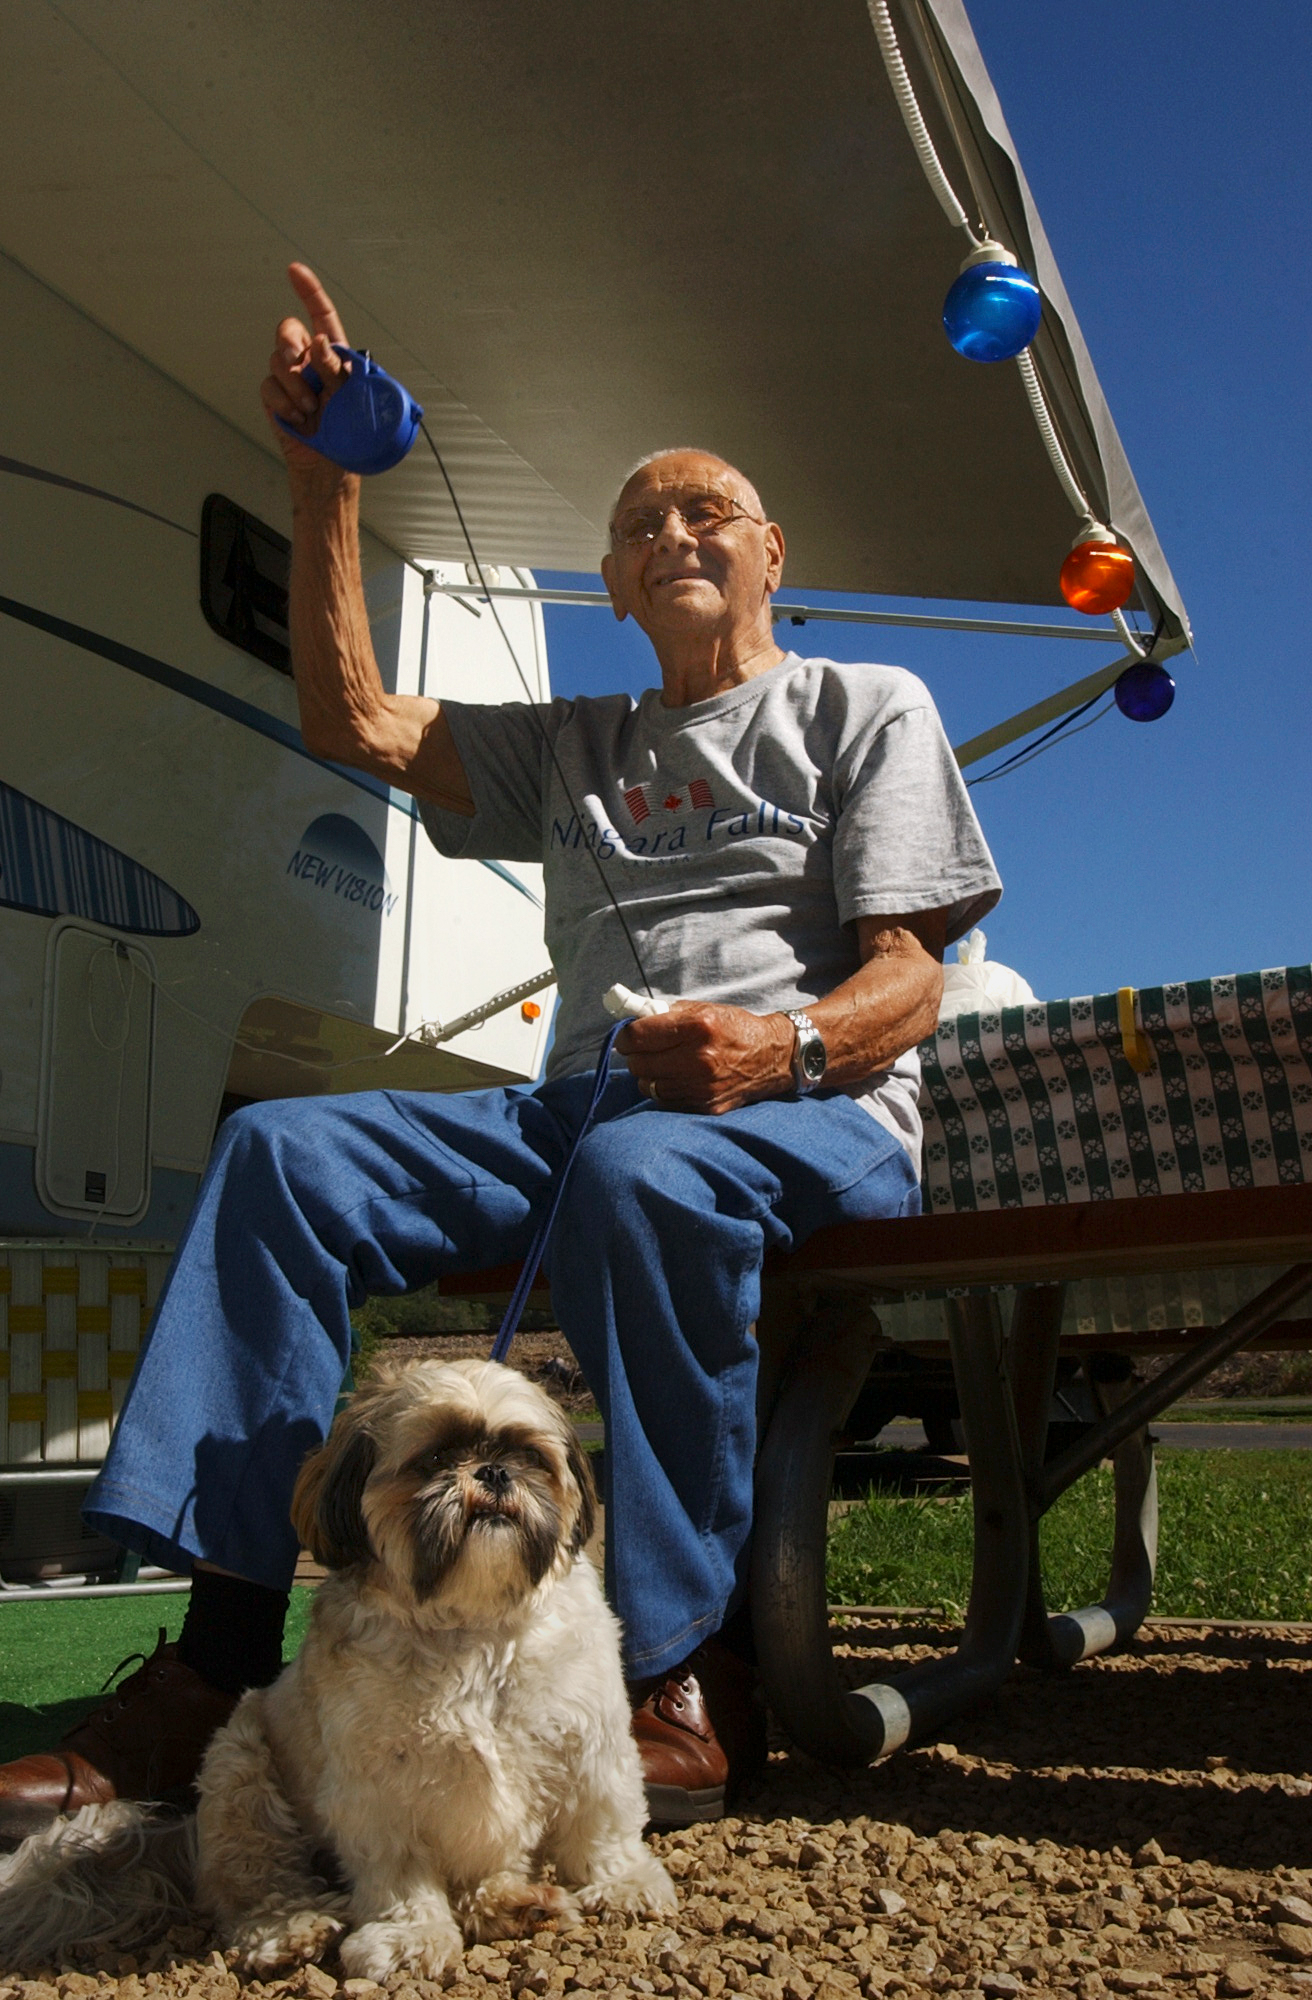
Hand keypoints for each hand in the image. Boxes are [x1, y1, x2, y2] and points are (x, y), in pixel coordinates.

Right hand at [259, 262, 351, 477]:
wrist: (332, 466)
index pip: (321, 315)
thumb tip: (319, 342)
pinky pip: (269, 386)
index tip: (295, 271)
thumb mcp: (353, 396)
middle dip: (291, 343)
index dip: (308, 291)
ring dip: (294, 384)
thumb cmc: (351, 431)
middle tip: (302, 365)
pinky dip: (283, 402)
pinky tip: (297, 417)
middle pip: (289, 331)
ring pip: (277, 359)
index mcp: (333, 355)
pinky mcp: (276, 397)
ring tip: (310, 408)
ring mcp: (291, 379)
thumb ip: (336, 367)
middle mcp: (309, 361)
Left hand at [617, 1002, 794, 1115]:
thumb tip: (630, 1017)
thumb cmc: (734, 1028)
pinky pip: (664, 1101)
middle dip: (636, 1055)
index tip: (627, 1035)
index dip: (625, 1036)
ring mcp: (702, 1087)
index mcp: (697, 1028)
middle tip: (645, 1049)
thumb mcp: (703, 1009)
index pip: (637, 1036)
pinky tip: (677, 1079)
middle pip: (638, 1063)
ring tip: (663, 1064)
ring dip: (649, 1074)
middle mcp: (699, 1059)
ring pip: (648, 1086)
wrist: (771, 1057)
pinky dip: (664, 1090)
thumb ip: (665, 1013)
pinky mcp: (706, 1106)